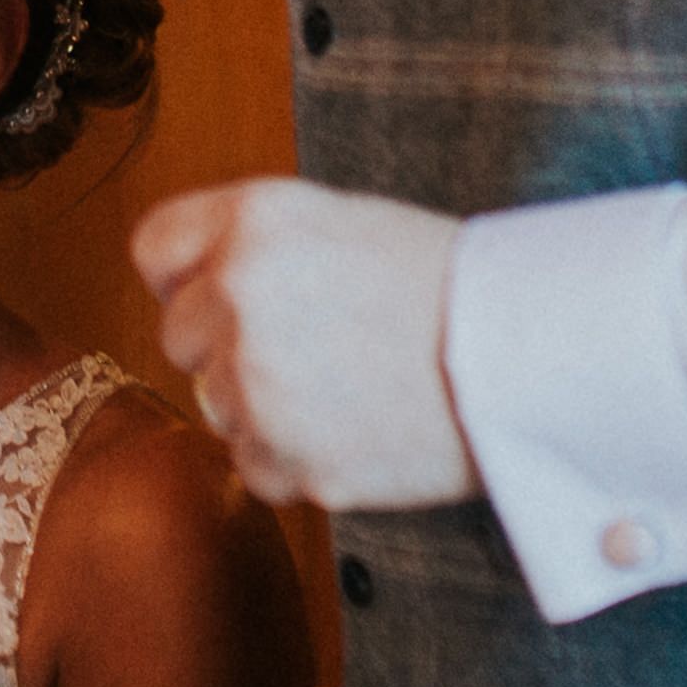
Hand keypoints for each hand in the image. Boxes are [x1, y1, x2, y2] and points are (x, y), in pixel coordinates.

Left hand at [127, 179, 477, 512]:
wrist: (531, 356)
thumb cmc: (445, 285)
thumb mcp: (340, 221)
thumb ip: (252, 245)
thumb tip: (187, 291)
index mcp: (256, 221)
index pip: (155, 249)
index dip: (186, 275)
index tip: (218, 293)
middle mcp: (240, 294)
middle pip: (179, 336)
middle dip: (229, 345)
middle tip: (315, 346)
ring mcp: (260, 383)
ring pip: (217, 405)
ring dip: (265, 406)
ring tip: (349, 386)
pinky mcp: (290, 457)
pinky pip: (254, 465)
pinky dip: (295, 460)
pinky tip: (357, 429)